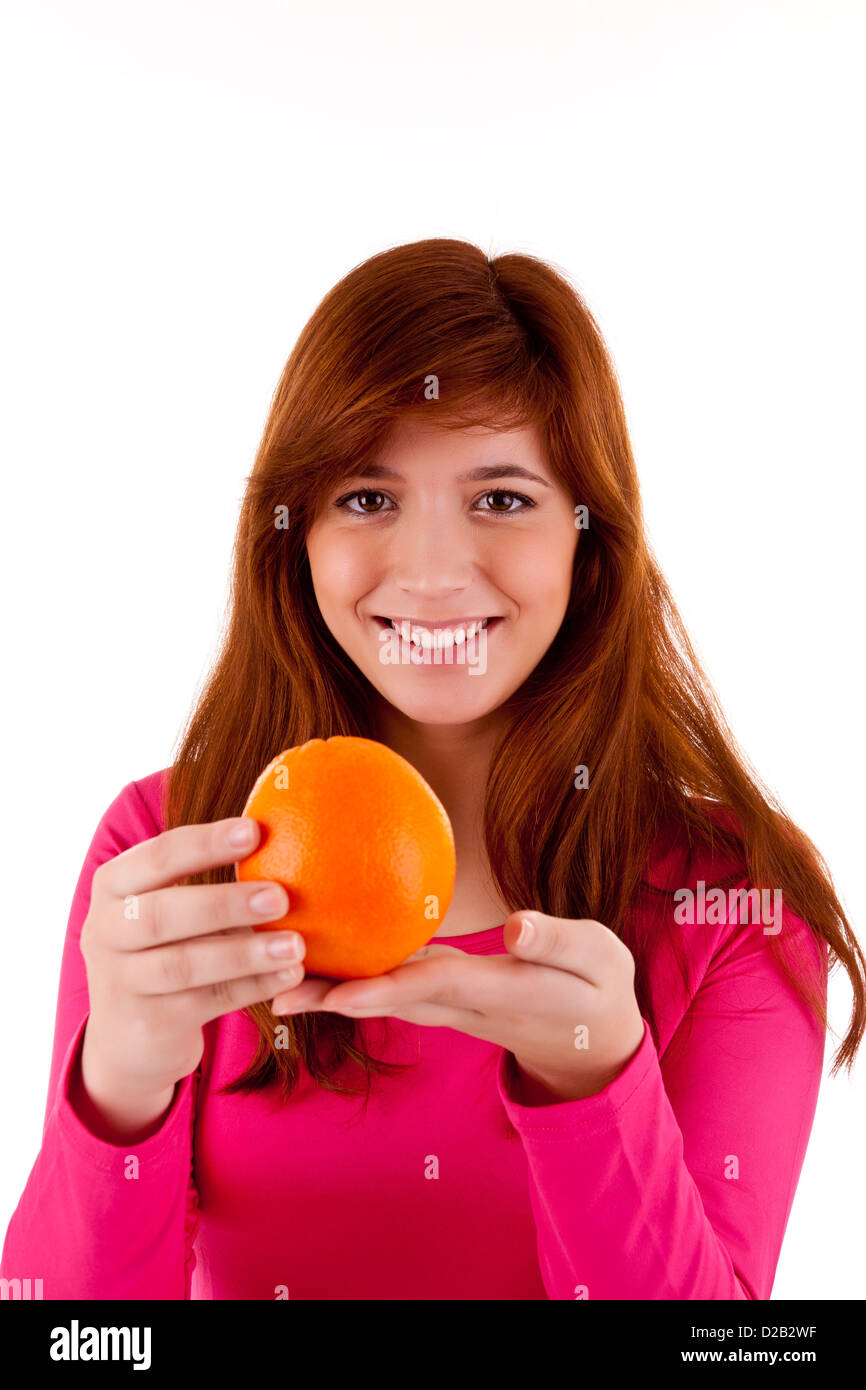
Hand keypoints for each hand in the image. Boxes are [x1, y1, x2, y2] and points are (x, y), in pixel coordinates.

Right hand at [79, 816, 307, 1100]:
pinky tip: (289, 976)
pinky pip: (205, 1001)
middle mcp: (106, 931)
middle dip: (224, 904)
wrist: (130, 1034)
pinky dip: (252, 987)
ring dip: (245, 953)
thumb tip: (284, 836)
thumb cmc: (165, 946)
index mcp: (114, 886)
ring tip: (296, 945)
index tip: (254, 831)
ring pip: (183, 965)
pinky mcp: (148, 1023)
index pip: (156, 857)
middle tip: (281, 897)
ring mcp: (121, 982)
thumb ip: (205, 875)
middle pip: (162, 914)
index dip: (205, 843)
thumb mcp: (169, 905)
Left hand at [271, 911, 645, 1102]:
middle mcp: (461, 1004)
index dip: (383, 990)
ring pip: (382, 996)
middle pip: (387, 998)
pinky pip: (392, 985)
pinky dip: (353, 976)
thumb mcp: (599, 958)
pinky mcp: (442, 996)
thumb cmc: (597, 990)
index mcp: (497, 992)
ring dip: (330, 989)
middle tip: (274, 988)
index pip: (432, 988)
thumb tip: (518, 925)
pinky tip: (320, 953)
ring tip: (273, 974)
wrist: (593, 1042)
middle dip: (332, 995)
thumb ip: (559, 941)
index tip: (337, 993)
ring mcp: (448, 1005)